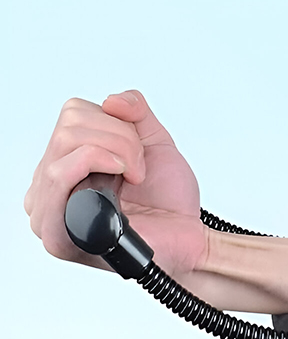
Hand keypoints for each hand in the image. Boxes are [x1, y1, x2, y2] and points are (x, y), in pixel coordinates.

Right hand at [24, 91, 206, 276]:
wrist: (187, 237)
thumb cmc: (169, 202)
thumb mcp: (154, 142)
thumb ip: (134, 111)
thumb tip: (111, 100)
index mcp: (67, 165)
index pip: (72, 116)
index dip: (115, 125)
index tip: (139, 155)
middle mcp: (51, 187)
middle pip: (69, 126)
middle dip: (120, 138)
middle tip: (139, 169)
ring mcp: (49, 210)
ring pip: (66, 143)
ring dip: (117, 151)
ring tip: (134, 178)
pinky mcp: (59, 232)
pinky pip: (58, 175)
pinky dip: (96, 160)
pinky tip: (122, 177)